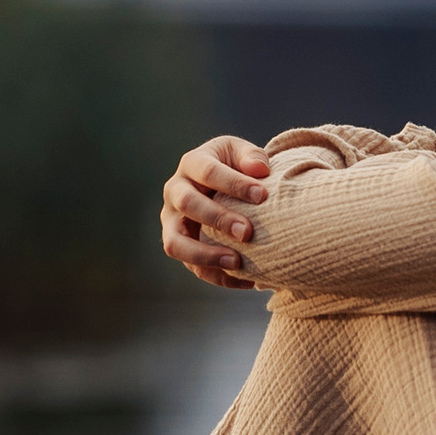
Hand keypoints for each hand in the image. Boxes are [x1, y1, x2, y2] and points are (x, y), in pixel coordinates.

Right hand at [160, 135, 271, 286]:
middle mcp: (175, 191)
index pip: (208, 171)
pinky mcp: (180, 246)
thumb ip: (252, 156)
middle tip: (247, 232)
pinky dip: (219, 277)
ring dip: (205, 255)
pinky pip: (193, 267)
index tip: (263, 195)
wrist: (222, 185)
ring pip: (175, 243)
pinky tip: (247, 281)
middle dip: (218, 219)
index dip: (234, 183)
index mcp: (191, 163)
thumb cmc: (235, 166)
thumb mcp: (242, 153)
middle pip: (188, 204)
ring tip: (237, 263)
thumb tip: (260, 170)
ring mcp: (172, 222)